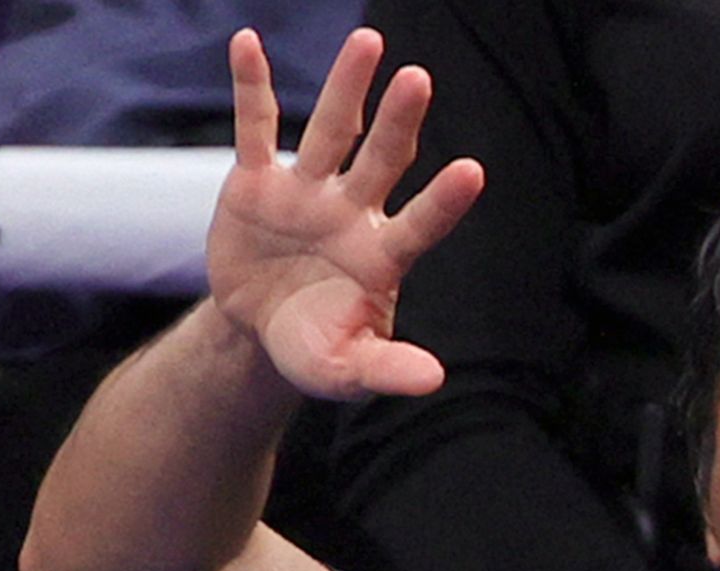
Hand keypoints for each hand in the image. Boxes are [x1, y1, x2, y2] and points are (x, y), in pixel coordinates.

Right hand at [207, 28, 482, 400]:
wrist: (260, 330)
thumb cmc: (316, 349)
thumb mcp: (347, 368)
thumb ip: (386, 367)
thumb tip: (433, 380)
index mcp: (382, 256)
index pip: (421, 225)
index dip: (443, 201)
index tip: (472, 171)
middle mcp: (353, 212)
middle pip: (382, 160)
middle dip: (399, 122)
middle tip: (420, 79)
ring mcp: (307, 191)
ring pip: (331, 129)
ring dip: (347, 87)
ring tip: (369, 41)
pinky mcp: (257, 181)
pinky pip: (256, 126)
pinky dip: (252, 86)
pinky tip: (248, 42)